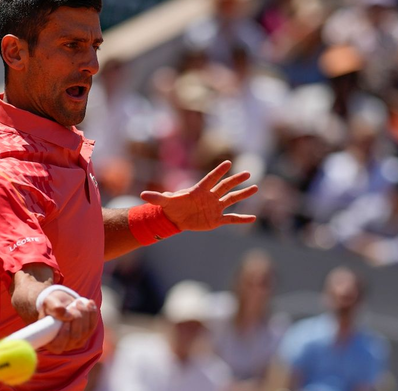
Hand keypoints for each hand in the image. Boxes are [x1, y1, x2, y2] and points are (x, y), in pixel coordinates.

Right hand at [39, 289, 98, 353]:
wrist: (61, 303)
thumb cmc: (51, 306)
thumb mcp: (49, 303)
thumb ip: (54, 308)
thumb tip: (67, 315)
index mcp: (50, 342)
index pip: (58, 345)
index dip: (64, 333)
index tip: (67, 317)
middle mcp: (64, 345)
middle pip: (75, 336)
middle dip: (77, 319)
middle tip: (74, 305)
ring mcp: (76, 342)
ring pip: (85, 331)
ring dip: (85, 314)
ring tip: (79, 302)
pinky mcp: (86, 335)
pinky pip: (92, 326)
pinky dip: (92, 314)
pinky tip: (90, 303)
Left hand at [140, 160, 257, 231]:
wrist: (177, 218)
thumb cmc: (172, 207)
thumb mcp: (164, 202)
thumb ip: (156, 198)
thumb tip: (142, 195)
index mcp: (199, 190)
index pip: (210, 179)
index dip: (218, 172)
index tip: (228, 163)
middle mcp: (210, 196)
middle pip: (225, 186)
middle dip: (236, 180)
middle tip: (247, 173)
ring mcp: (215, 207)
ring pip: (231, 199)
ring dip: (243, 194)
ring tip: (255, 188)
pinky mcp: (217, 219)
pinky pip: (231, 219)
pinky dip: (241, 219)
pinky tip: (252, 218)